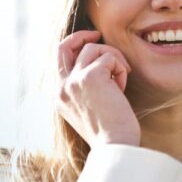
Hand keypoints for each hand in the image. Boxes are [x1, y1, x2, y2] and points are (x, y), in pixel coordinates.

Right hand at [56, 30, 140, 147]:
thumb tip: (98, 64)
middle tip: (98, 34)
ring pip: (94, 49)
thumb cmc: (110, 132)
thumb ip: (85, 88)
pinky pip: (109, 57)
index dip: (74, 46)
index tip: (91, 42)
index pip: (59, 59)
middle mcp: (61, 87)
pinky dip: (120, 68)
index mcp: (59, 96)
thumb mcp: (89, 109)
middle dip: (82, 35)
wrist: (115, 147)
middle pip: (64, 46)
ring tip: (121, 79)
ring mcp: (73, 81)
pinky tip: (122, 88)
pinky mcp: (90, 77)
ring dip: (113, 59)